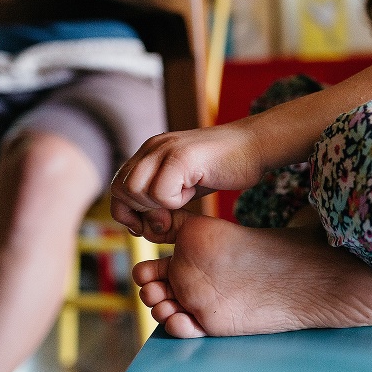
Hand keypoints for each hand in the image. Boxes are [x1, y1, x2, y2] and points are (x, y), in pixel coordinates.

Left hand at [110, 122, 263, 236]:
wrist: (254, 146)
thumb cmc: (222, 167)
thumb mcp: (183, 183)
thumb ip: (159, 196)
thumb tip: (136, 225)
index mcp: (151, 150)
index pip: (118, 186)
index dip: (126, 211)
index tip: (147, 225)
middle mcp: (154, 146)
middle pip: (121, 189)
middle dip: (139, 213)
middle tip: (166, 218)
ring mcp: (166, 148)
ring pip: (136, 191)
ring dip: (157, 207)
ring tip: (182, 201)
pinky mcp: (181, 156)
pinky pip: (159, 193)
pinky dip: (174, 203)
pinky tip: (192, 192)